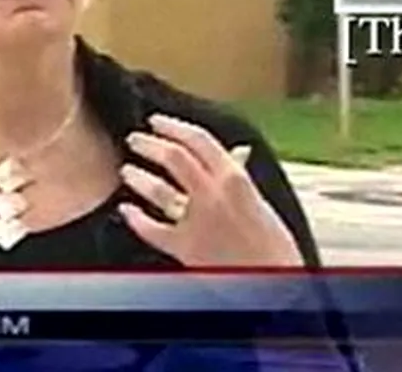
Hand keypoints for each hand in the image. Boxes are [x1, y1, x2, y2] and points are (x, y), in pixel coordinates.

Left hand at [117, 114, 302, 267]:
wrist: (274, 281)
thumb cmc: (275, 246)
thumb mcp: (261, 202)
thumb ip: (241, 177)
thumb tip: (236, 154)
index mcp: (235, 179)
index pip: (198, 140)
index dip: (174, 126)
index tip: (158, 120)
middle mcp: (213, 195)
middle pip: (173, 158)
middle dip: (150, 144)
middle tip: (135, 138)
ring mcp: (196, 221)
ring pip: (158, 191)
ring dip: (139, 178)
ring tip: (127, 171)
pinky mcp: (184, 248)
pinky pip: (152, 230)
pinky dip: (136, 219)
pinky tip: (126, 211)